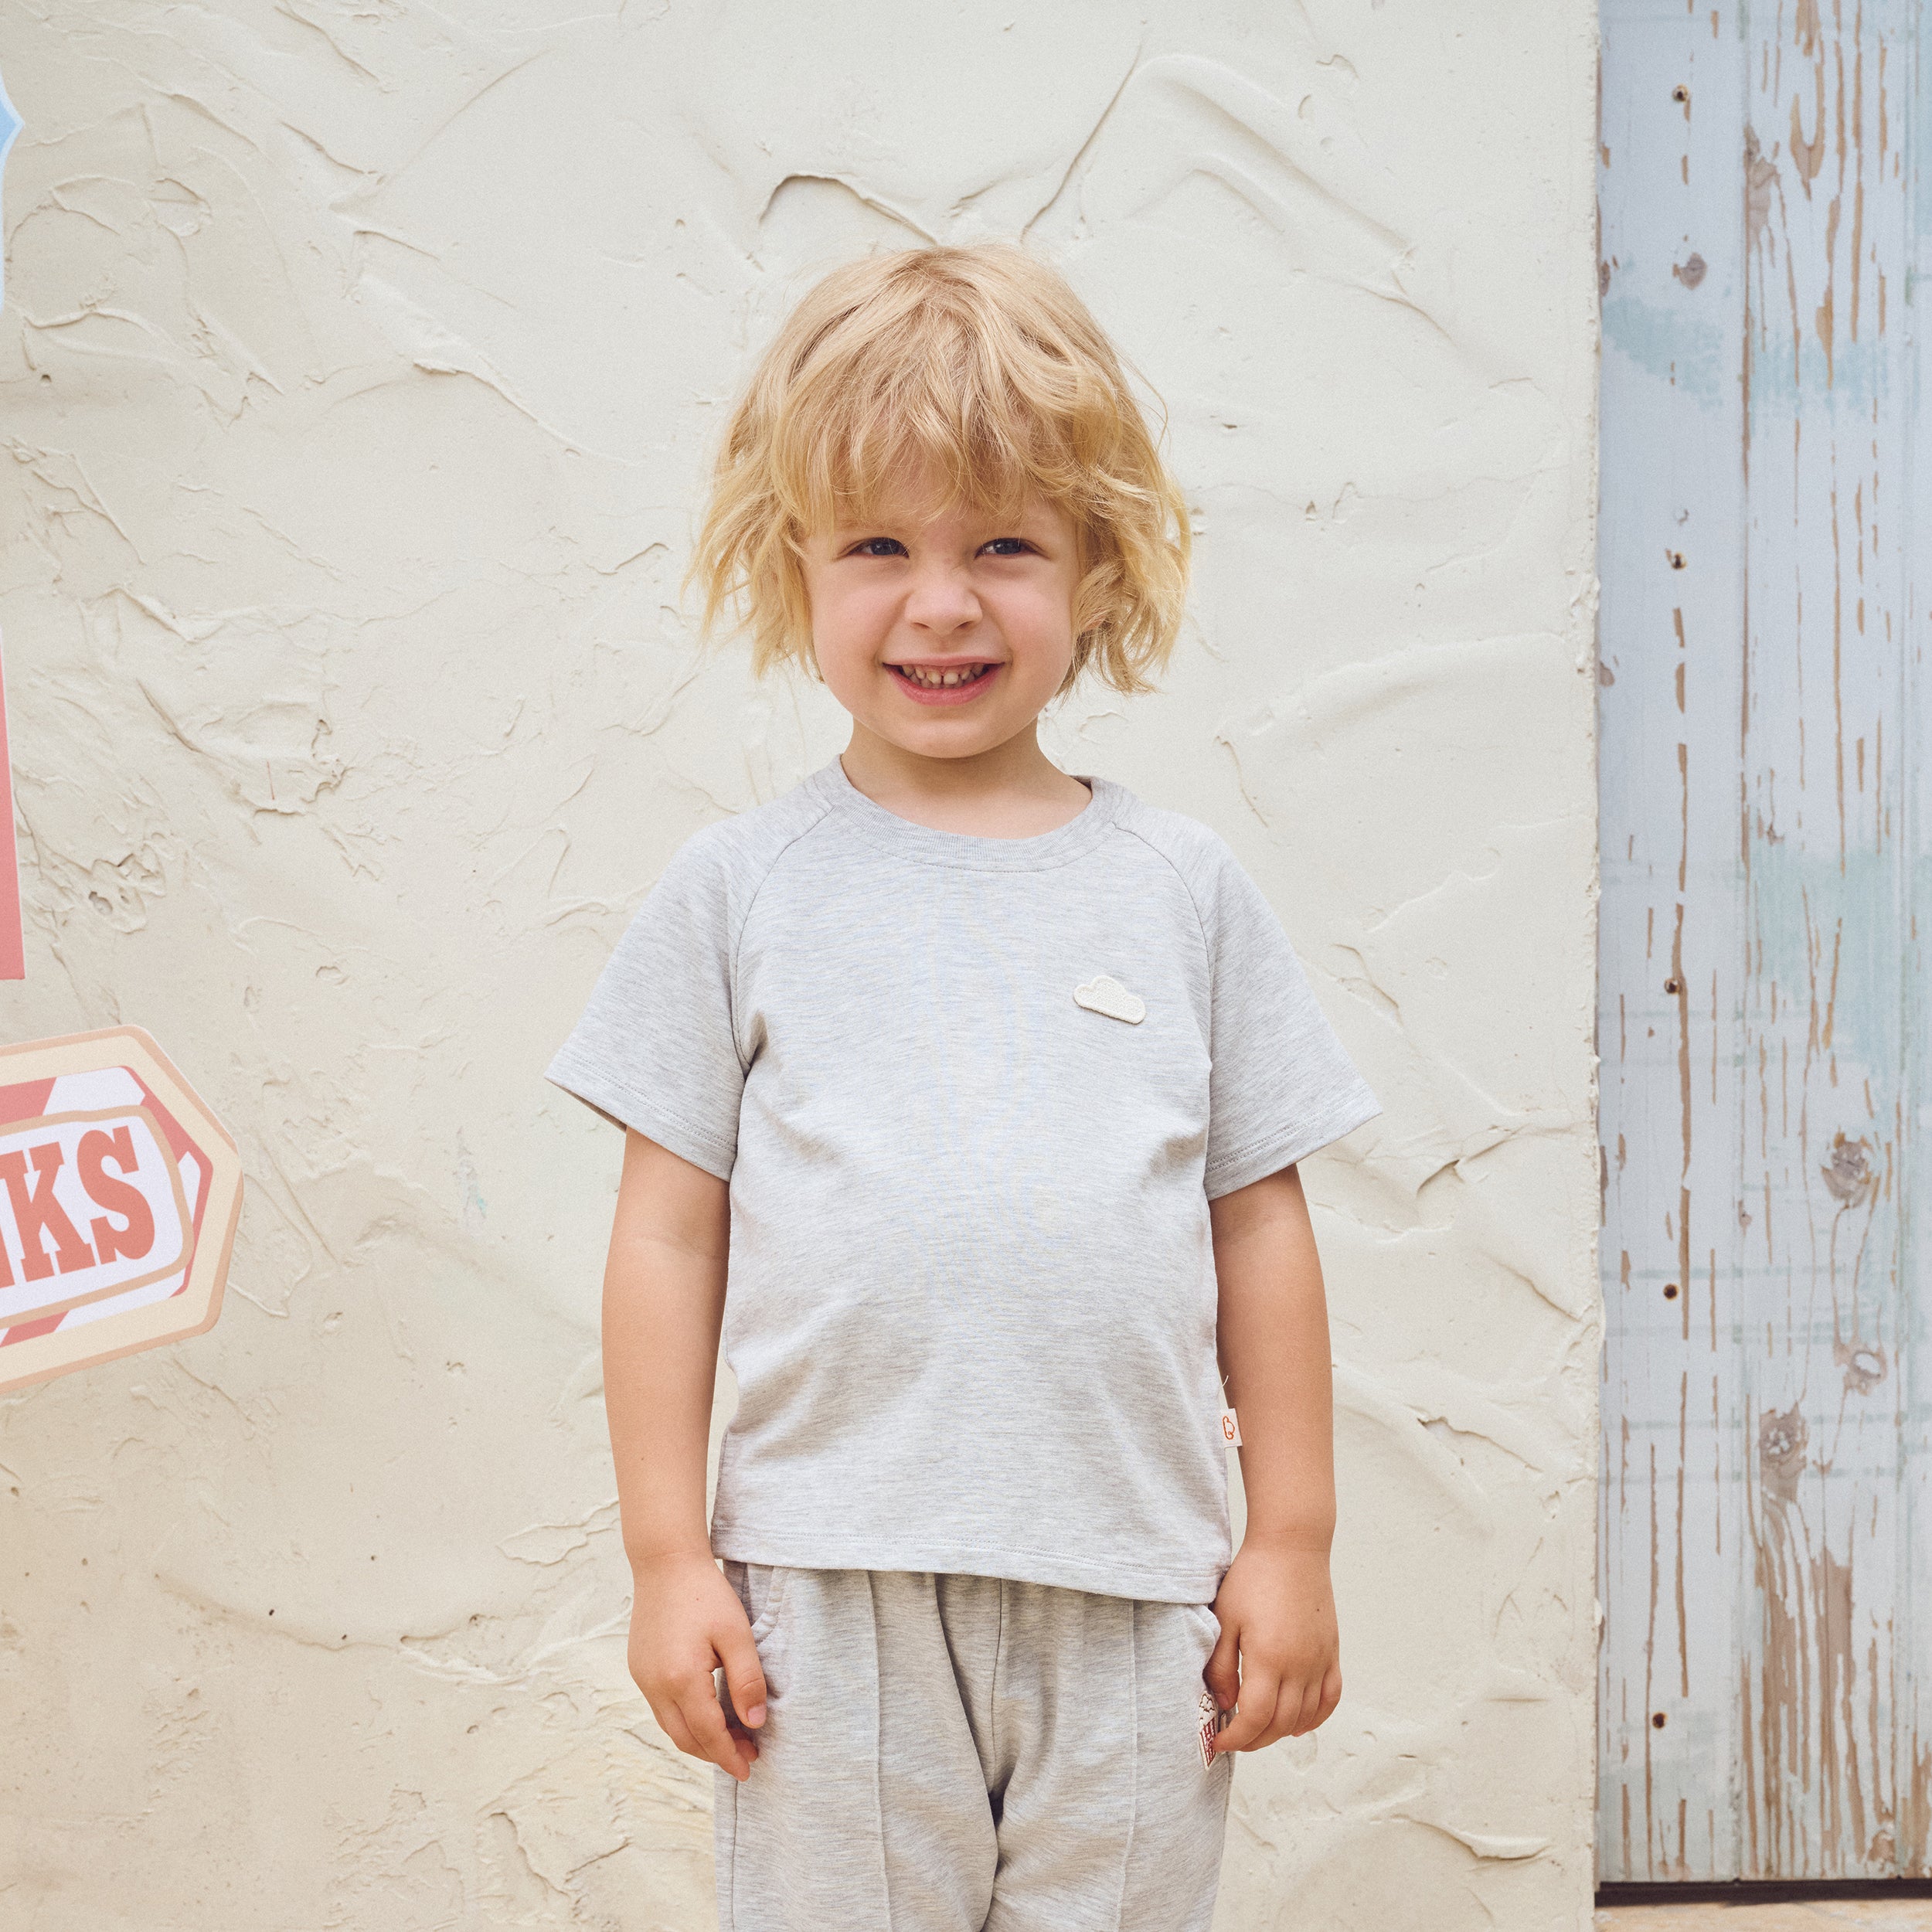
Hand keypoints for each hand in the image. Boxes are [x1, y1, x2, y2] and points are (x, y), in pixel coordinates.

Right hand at [627, 1549, 768, 1780]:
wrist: (666, 1562)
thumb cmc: (705, 1594)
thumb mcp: (737, 1634)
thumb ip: (747, 1681)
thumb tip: (755, 1724)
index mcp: (681, 1680)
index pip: (707, 1735)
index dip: (729, 1756)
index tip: (748, 1770)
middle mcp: (655, 1686)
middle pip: (686, 1739)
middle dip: (716, 1753)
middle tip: (747, 1753)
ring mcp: (643, 1678)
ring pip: (671, 1727)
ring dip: (699, 1739)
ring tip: (731, 1736)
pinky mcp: (640, 1668)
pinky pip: (662, 1709)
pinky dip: (684, 1720)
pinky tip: (707, 1712)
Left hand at [1205, 1539, 1341, 1753]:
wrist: (1292, 1547)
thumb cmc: (1253, 1577)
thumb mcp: (1225, 1619)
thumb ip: (1221, 1667)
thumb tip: (1224, 1705)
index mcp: (1270, 1658)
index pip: (1256, 1718)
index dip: (1236, 1738)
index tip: (1219, 1741)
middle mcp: (1301, 1665)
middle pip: (1281, 1724)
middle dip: (1254, 1740)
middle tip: (1233, 1737)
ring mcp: (1320, 1660)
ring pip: (1306, 1716)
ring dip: (1281, 1732)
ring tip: (1257, 1730)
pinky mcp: (1332, 1652)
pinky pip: (1331, 1698)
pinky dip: (1316, 1718)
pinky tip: (1298, 1723)